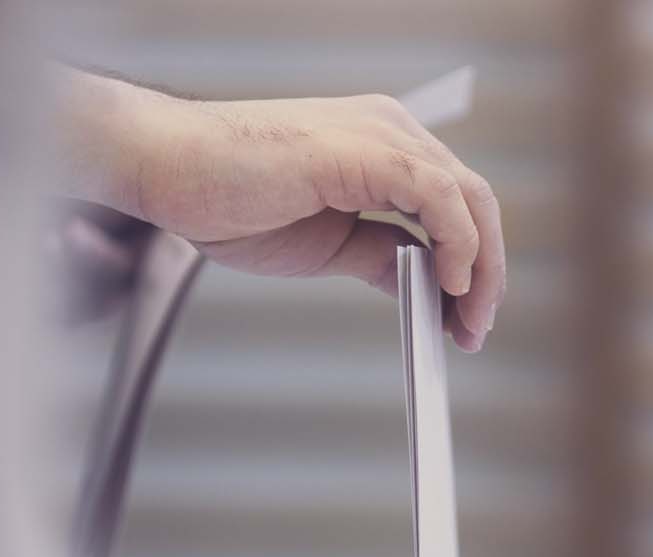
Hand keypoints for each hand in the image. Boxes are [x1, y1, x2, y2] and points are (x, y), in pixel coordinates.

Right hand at [90, 84, 507, 351]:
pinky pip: (438, 196)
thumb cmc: (226, 196)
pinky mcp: (365, 150)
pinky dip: (455, 243)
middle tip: (476, 329)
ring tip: (468, 318)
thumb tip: (422, 283)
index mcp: (381, 147)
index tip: (466, 317)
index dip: (473, 262)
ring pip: (468, 198)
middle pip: (474, 200)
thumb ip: (379, 254)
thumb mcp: (326, 243)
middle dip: (485, 272)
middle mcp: (390, 131)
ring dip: (480, 267)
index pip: (454, 203)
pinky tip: (447, 284)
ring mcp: (381, 135)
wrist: (168, 169)